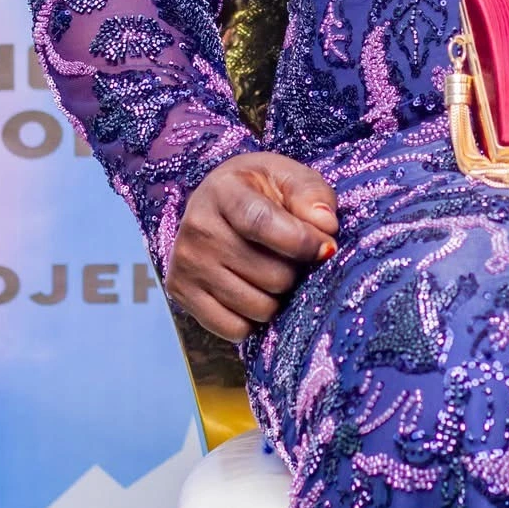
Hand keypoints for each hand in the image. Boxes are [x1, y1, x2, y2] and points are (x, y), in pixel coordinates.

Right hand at [167, 151, 338, 341]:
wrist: (218, 203)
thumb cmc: (262, 191)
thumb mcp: (290, 178)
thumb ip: (313, 196)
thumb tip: (327, 227)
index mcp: (223, 190)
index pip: (260, 222)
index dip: (300, 242)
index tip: (327, 250)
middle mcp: (197, 227)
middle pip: (268, 273)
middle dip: (294, 271)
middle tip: (291, 258)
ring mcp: (186, 263)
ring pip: (257, 307)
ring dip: (277, 296)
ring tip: (271, 272)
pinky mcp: (181, 293)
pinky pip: (234, 329)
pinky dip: (253, 319)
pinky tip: (252, 291)